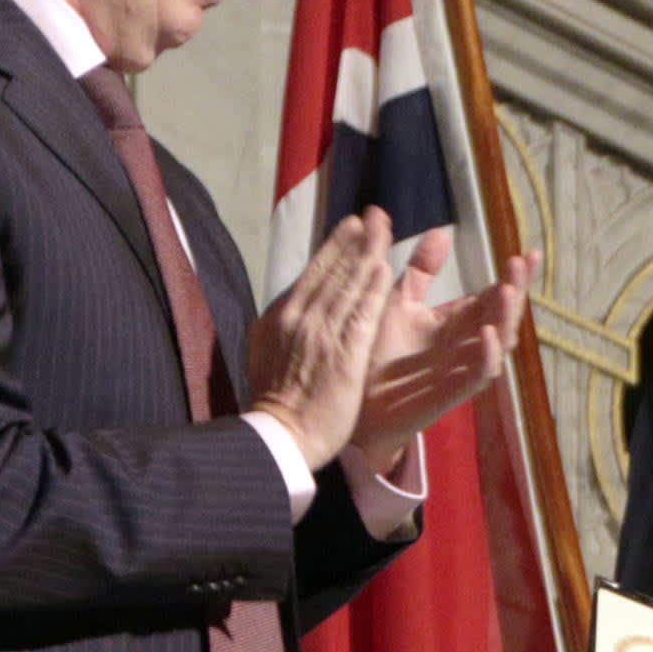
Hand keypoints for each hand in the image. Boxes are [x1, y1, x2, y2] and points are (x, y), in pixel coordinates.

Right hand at [244, 210, 398, 464]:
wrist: (280, 436)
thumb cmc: (277, 402)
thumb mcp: (267, 353)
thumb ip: (282, 327)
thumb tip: (288, 307)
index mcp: (280, 318)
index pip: (311, 275)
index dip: (333, 248)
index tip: (350, 227)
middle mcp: (298, 319)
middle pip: (330, 271)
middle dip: (352, 240)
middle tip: (371, 215)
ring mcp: (321, 333)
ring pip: (347, 285)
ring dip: (366, 253)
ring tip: (382, 228)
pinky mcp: (344, 352)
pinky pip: (361, 312)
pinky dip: (372, 288)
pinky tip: (385, 267)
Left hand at [353, 226, 537, 465]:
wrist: (356, 402)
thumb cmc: (379, 354)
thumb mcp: (399, 302)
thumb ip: (422, 271)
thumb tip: (443, 232)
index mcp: (458, 322)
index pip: (493, 295)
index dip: (514, 276)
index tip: (531, 253)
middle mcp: (468, 344)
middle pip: (502, 315)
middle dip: (515, 290)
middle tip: (521, 263)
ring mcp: (463, 368)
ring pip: (499, 342)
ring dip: (506, 317)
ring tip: (507, 290)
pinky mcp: (453, 393)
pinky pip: (479, 374)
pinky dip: (489, 355)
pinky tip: (489, 334)